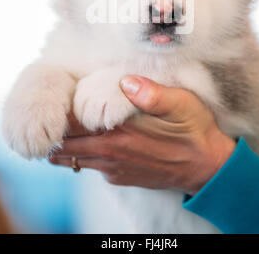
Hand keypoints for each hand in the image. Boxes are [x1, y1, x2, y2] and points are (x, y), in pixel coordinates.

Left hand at [49, 76, 235, 194]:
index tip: (56, 99)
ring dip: (64, 146)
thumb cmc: (193, 128)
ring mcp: (114, 167)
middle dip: (55, 131)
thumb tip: (126, 81)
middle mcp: (111, 151)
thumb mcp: (180, 103)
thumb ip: (152, 93)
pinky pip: (91, 168)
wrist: (207, 165)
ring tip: (60, 130)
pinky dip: (81, 157)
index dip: (59, 111)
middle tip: (51, 115)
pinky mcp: (121, 177)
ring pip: (74, 159)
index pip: (73, 122)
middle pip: (66, 143)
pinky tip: (85, 144)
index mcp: (120, 130)